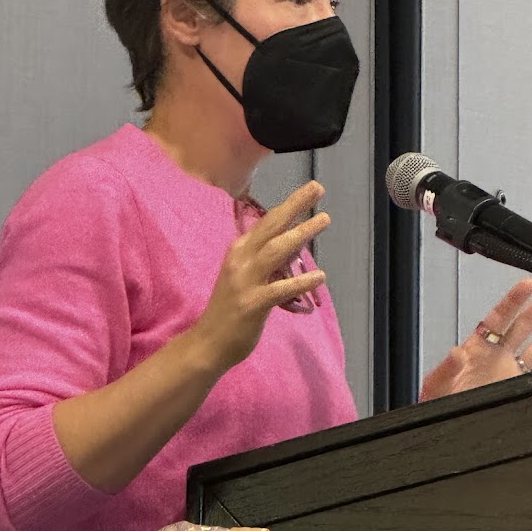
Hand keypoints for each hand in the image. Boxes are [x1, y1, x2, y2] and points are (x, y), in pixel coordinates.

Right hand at [194, 180, 328, 371]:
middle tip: (318, 188)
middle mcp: (240, 260)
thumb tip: (294, 246)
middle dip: (295, 205)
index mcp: (239, 251)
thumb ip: (267, 261)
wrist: (208, 343)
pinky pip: (280, 289)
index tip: (311, 189)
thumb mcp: (246, 276)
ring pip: (276, 250)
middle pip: (271, 226)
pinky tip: (320, 276)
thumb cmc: (230, 308)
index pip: (267, 222)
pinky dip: (301, 282)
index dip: (289, 204)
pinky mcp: (252, 304)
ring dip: (301, 233)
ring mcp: (245, 281)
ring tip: (323, 219)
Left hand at [418, 279, 531, 401]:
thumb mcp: (436, 385)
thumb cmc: (438, 404)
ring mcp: (508, 372)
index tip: (527, 285)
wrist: (444, 432)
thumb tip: (456, 353)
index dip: (514, 301)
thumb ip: (447, 369)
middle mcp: (496, 357)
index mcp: (476, 349)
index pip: (498, 318)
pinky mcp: (517, 387)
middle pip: (522, 324)